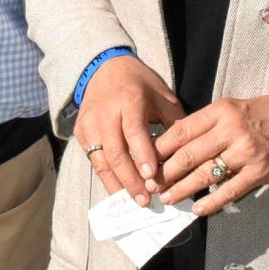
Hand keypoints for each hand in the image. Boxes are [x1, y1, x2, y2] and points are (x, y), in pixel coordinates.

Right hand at [75, 56, 183, 205]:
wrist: (104, 68)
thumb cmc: (140, 84)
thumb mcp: (163, 96)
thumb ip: (174, 124)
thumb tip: (187, 156)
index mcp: (129, 100)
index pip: (134, 132)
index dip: (143, 156)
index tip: (152, 177)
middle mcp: (105, 113)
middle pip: (115, 152)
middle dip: (131, 180)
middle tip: (146, 200)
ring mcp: (89, 124)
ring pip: (101, 161)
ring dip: (118, 184)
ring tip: (134, 201)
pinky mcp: (80, 133)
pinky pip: (94, 160)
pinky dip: (107, 178)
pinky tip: (121, 191)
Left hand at [155, 93, 268, 216]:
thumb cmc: (264, 114)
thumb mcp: (232, 108)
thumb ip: (205, 124)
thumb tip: (174, 144)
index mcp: (221, 111)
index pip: (181, 131)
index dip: (159, 149)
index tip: (145, 162)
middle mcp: (231, 130)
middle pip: (189, 155)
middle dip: (166, 173)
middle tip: (151, 185)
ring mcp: (246, 152)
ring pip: (205, 175)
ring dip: (183, 189)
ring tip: (168, 198)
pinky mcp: (259, 172)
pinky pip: (230, 191)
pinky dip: (212, 203)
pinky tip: (197, 210)